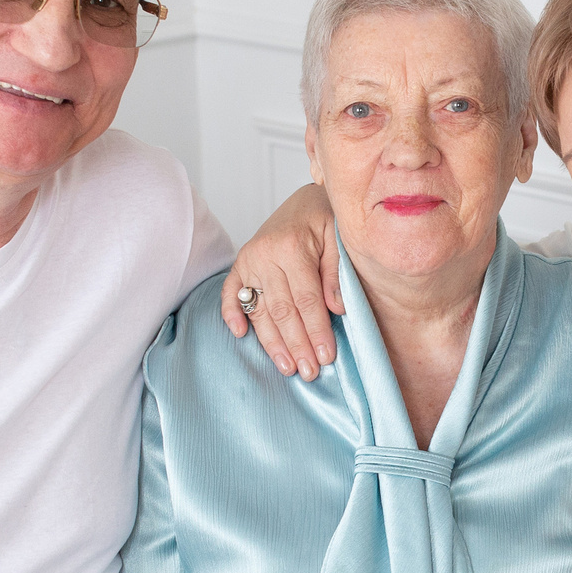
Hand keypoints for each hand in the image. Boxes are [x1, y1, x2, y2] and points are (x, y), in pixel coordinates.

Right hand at [221, 182, 341, 379]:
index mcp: (292, 246)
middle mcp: (265, 254)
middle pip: (283, 310)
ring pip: (260, 309)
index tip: (327, 356)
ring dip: (272, 342)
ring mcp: (249, 260)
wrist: (303, 200)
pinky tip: (240, 335)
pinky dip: (232, 314)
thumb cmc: (326, 219)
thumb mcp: (340, 237)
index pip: (307, 300)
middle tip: (309, 372)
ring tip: (288, 367)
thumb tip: (337, 308)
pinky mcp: (240, 265)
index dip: (317, 330)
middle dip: (298, 345)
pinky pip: (231, 293)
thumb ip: (336, 272)